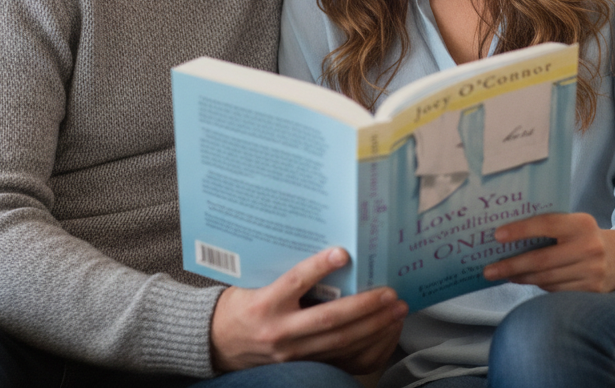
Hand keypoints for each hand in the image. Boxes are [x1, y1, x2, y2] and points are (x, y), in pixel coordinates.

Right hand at [210, 247, 407, 372]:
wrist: (218, 344)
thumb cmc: (240, 307)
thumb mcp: (253, 284)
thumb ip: (283, 271)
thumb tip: (323, 248)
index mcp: (264, 305)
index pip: (295, 283)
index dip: (319, 268)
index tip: (342, 253)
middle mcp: (279, 332)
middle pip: (328, 320)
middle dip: (364, 306)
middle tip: (390, 292)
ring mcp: (292, 354)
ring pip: (340, 343)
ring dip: (373, 326)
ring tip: (396, 311)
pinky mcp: (302, 366)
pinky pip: (341, 360)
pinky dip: (367, 346)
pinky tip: (384, 332)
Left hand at [483, 212, 614, 291]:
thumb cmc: (583, 237)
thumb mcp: (573, 224)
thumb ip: (549, 226)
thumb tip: (506, 237)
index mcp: (582, 224)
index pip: (546, 224)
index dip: (520, 230)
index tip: (497, 236)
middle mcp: (589, 247)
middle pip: (542, 260)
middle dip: (512, 265)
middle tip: (489, 270)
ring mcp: (593, 271)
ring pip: (546, 278)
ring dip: (521, 278)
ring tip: (502, 275)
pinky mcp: (592, 290)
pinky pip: (556, 291)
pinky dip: (537, 285)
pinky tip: (523, 281)